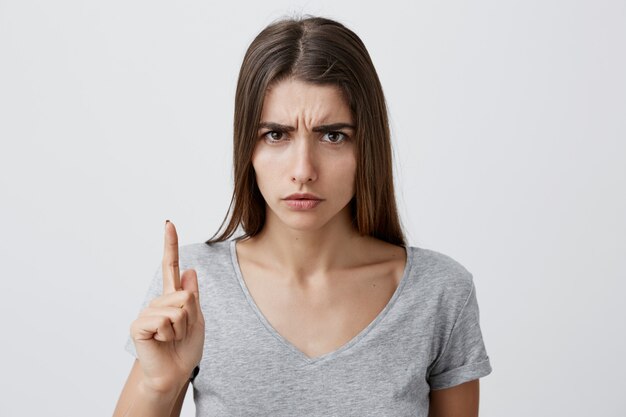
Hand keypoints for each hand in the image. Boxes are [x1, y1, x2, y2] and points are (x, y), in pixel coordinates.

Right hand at [129, 220, 204, 393]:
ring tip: (171, 339)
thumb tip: (190, 269)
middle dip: (190, 318)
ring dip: (181, 328)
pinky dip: (169, 334)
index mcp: (172, 297)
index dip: (170, 244)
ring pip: (178, 309)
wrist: (174, 373)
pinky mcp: (139, 324)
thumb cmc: (185, 348)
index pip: (171, 266)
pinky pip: (165, 320)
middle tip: (181, 333)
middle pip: (186, 296)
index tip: (168, 223)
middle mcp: (157, 301)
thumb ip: (193, 296)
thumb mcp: (197, 319)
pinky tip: (161, 341)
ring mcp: (147, 312)